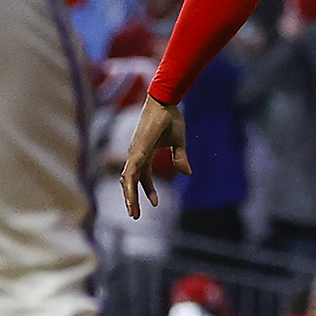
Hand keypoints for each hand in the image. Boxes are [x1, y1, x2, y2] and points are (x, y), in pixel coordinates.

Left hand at [118, 96, 185, 219]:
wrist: (165, 101)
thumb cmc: (170, 117)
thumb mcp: (178, 142)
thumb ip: (180, 157)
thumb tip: (187, 173)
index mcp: (145, 152)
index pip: (144, 176)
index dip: (148, 190)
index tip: (156, 203)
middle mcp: (136, 153)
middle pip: (132, 180)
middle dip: (134, 198)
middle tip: (135, 215)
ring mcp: (135, 152)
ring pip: (128, 179)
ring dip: (130, 197)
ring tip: (133, 213)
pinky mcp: (137, 150)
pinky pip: (131, 171)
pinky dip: (130, 185)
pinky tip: (131, 196)